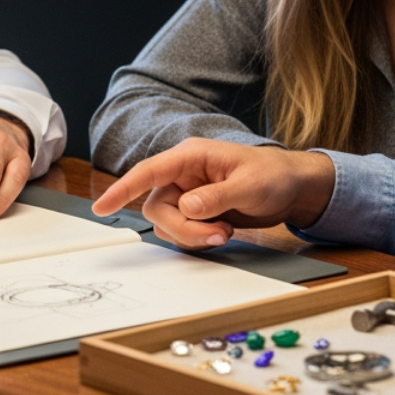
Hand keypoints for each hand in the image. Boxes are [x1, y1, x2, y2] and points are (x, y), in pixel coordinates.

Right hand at [90, 138, 334, 249]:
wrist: (292, 187)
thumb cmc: (274, 176)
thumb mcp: (251, 184)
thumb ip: (217, 196)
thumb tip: (188, 207)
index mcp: (191, 156)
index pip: (148, 171)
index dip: (122, 189)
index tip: (101, 207)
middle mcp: (183, 174)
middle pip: (157, 208)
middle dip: (184, 228)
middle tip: (219, 235)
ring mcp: (187, 194)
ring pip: (167, 223)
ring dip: (193, 236)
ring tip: (226, 231)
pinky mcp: (195, 212)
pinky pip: (180, 231)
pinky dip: (197, 239)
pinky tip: (222, 232)